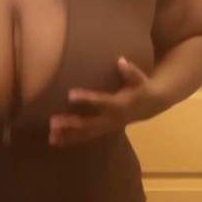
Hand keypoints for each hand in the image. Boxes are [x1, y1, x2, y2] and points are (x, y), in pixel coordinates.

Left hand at [49, 56, 165, 146]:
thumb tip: (120, 61)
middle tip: (53, 121)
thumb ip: (130, 71)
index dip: (86, 98)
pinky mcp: (103, 131)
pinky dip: (70, 140)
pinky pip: (86, 137)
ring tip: (50, 137)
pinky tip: (54, 140)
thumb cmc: (142, 87)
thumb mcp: (139, 78)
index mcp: (120, 104)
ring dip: (68, 136)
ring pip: (86, 134)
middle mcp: (112, 119)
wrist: (151, 105)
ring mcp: (107, 127)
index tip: (69, 94)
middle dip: (71, 124)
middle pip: (90, 123)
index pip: (101, 102)